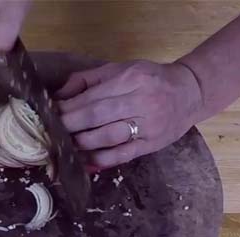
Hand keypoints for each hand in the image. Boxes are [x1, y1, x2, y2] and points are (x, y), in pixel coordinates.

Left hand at [55, 61, 202, 170]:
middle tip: (51, 134)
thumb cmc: (149, 79)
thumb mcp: (120, 69)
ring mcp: (148, 125)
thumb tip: (57, 96)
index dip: (66, 109)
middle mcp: (141, 101)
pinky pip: (122, 155)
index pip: (90, 97)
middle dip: (69, 127)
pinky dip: (101, 161)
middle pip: (96, 117)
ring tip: (64, 147)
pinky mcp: (152, 144)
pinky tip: (85, 164)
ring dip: (81, 145)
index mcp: (130, 79)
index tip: (49, 116)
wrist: (190, 92)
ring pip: (108, 138)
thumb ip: (87, 80)